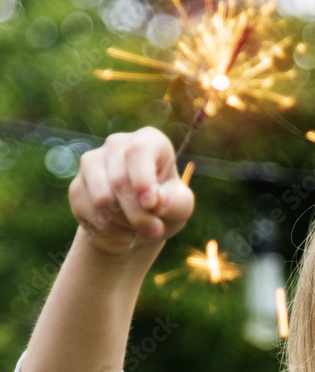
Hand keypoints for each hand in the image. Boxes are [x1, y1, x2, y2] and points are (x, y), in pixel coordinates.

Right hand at [69, 127, 194, 255]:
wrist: (138, 225)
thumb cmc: (165, 208)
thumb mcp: (181, 206)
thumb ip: (174, 202)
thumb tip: (157, 200)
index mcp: (149, 141)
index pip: (139, 151)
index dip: (143, 180)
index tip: (152, 205)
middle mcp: (117, 144)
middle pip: (119, 180)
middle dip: (138, 214)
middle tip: (154, 231)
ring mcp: (92, 163)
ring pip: (101, 198)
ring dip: (123, 223)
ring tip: (138, 229)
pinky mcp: (76, 186)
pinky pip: (88, 212)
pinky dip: (108, 230)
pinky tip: (121, 230)